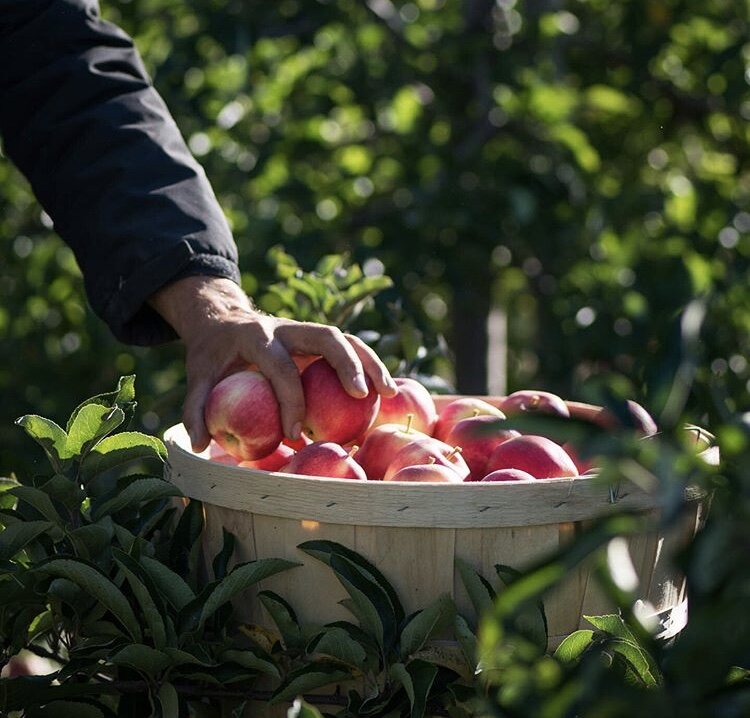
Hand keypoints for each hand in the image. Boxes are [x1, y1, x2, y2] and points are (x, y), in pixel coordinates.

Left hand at [148, 276, 396, 451]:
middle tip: (363, 397)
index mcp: (256, 335)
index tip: (294, 435)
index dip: (290, 401)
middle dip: (347, 365)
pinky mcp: (316, 340)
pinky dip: (367, 367)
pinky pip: (348, 349)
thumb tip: (199, 445)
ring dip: (370, 363)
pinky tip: (384, 393)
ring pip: (346, 339)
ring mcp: (305, 331)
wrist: (222, 321)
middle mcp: (286, 328)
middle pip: (326, 337)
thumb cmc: (211, 355)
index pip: (281, 367)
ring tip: (390, 392)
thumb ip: (195, 408)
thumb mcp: (195, 377)